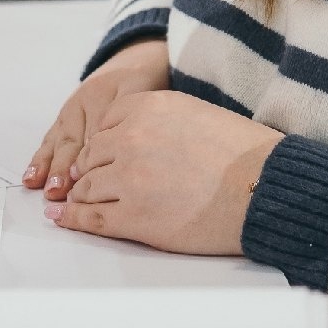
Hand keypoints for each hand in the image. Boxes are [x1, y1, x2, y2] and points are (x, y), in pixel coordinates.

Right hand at [24, 38, 168, 198]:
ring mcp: (69, 113)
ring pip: (57, 142)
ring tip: (36, 184)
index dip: (86, 159)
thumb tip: (107, 144)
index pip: (92, 135)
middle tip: (55, 190)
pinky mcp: (63, 119)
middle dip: (61, 167)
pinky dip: (41, 159)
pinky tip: (31, 176)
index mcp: (99, 99)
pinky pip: (51, 139)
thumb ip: (125, 114)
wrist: (131, 62)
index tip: (80, 181)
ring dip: (46, 165)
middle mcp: (80, 107)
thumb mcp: (137, 92)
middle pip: (71, 141)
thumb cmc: (138, 82)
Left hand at [47, 89, 282, 256]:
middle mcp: (131, 138)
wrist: (264, 188)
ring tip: (71, 202)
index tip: (101, 154)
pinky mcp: (133, 216)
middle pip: (92, 155)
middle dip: (90, 169)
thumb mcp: (195, 113)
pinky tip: (63, 218)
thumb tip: (134, 140)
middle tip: (86, 181)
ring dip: (80, 195)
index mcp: (147, 108)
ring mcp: (128, 178)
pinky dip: (73, 218)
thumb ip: (158, 121)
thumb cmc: (242, 154)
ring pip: (87, 186)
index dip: (103, 143)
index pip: (105, 123)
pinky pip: (91, 216)